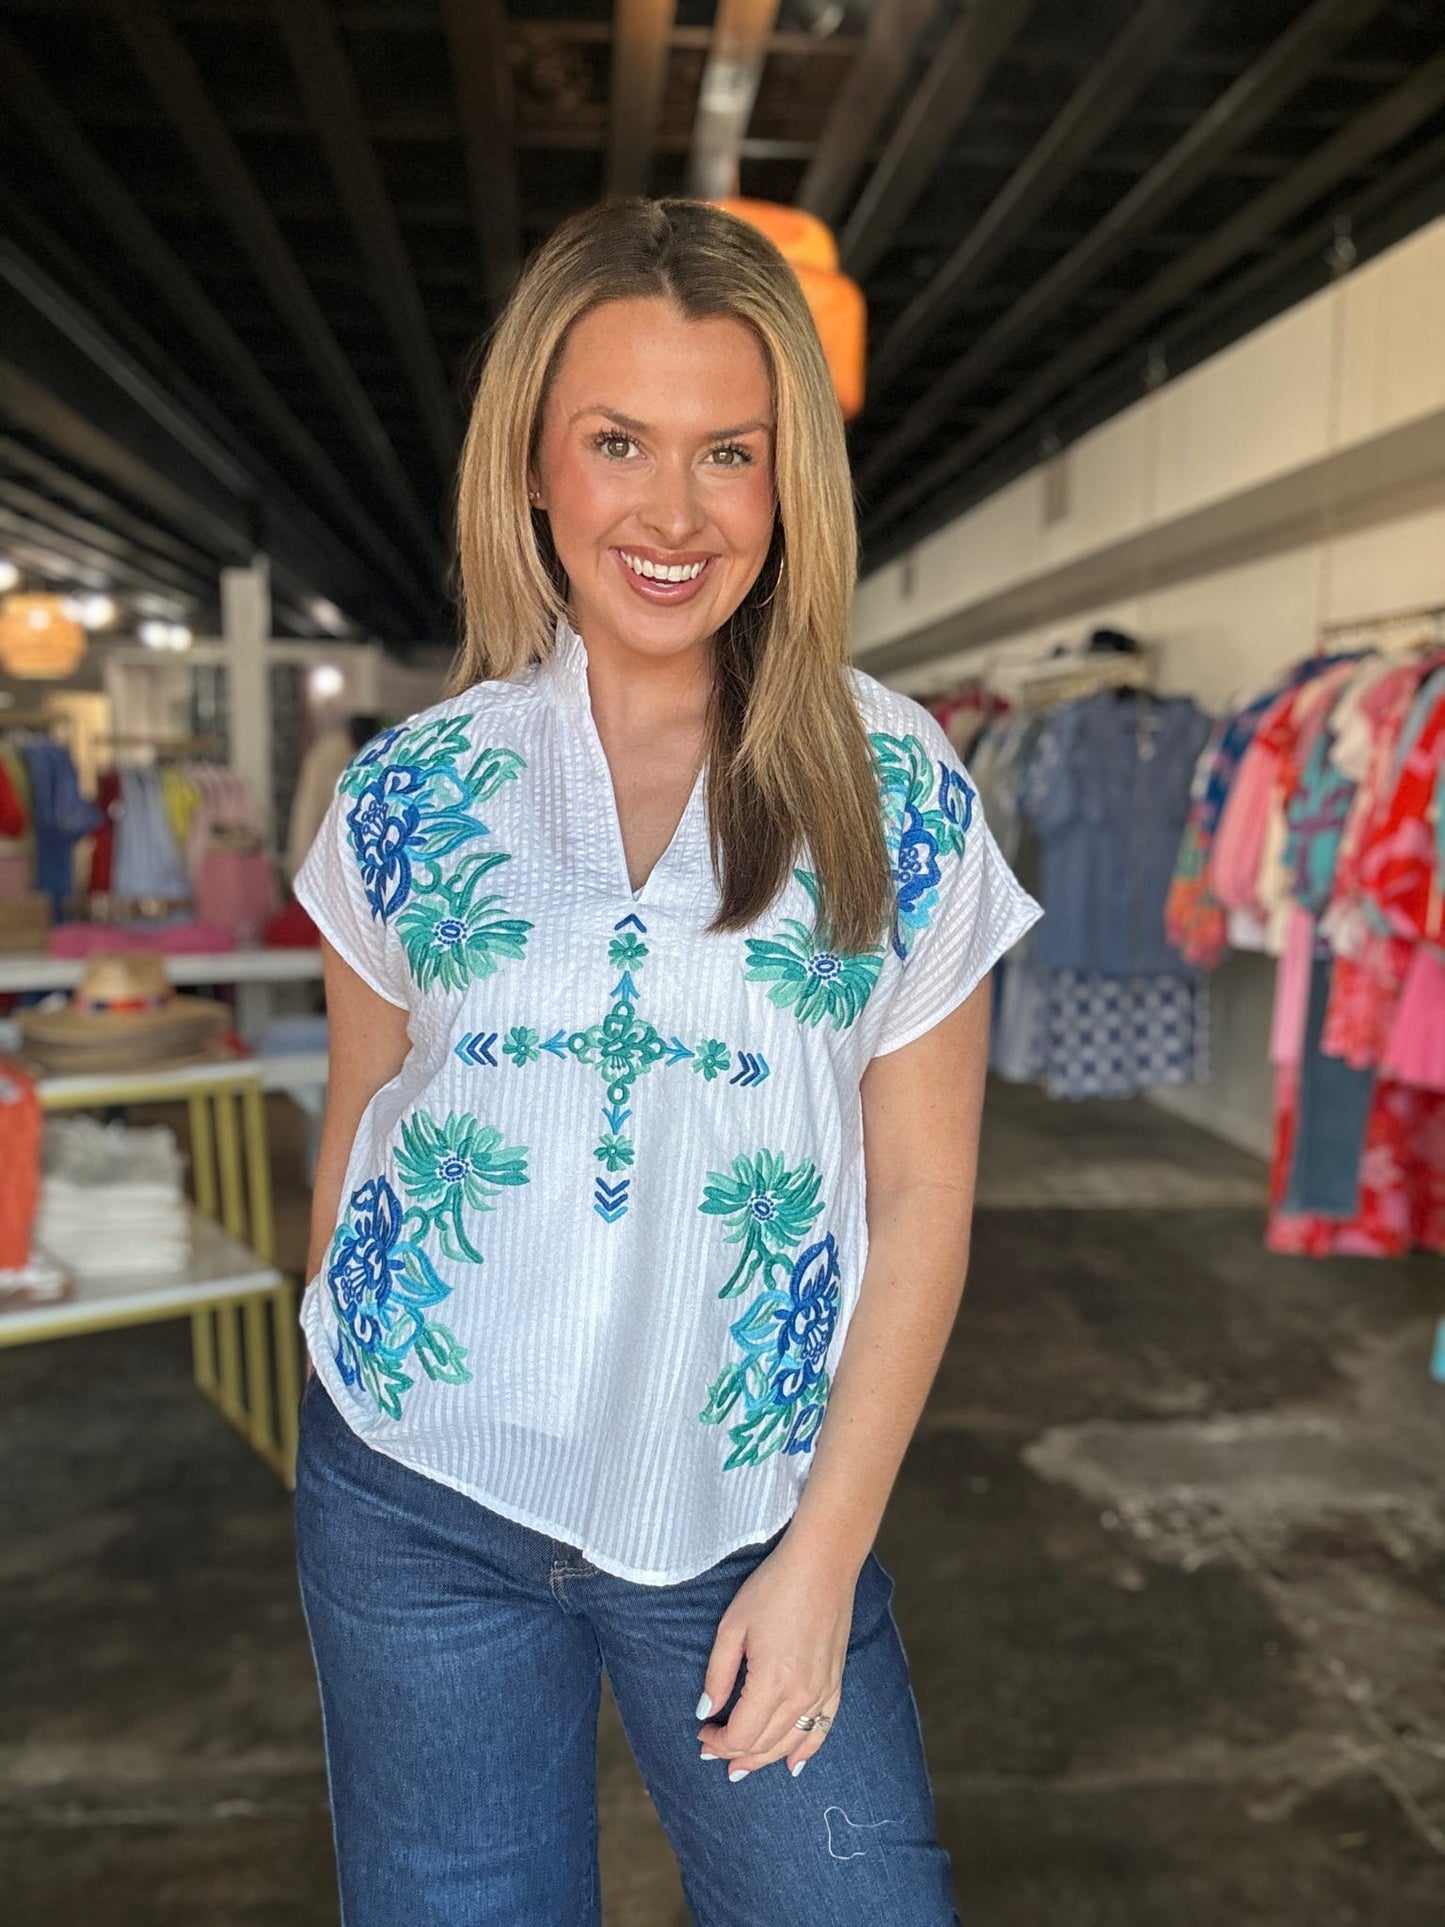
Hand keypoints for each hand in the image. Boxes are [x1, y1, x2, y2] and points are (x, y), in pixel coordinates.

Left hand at [695, 1535, 857, 1779]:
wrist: (822, 1564)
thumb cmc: (773, 1588)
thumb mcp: (732, 1627)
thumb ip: (717, 1674)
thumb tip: (705, 1711)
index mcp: (771, 1683)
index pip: (740, 1735)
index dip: (717, 1742)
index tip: (701, 1732)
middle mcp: (800, 1695)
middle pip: (764, 1744)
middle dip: (735, 1754)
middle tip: (713, 1753)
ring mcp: (822, 1691)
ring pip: (791, 1742)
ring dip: (765, 1758)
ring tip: (742, 1766)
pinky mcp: (835, 1682)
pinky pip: (822, 1729)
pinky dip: (806, 1750)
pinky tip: (794, 1764)